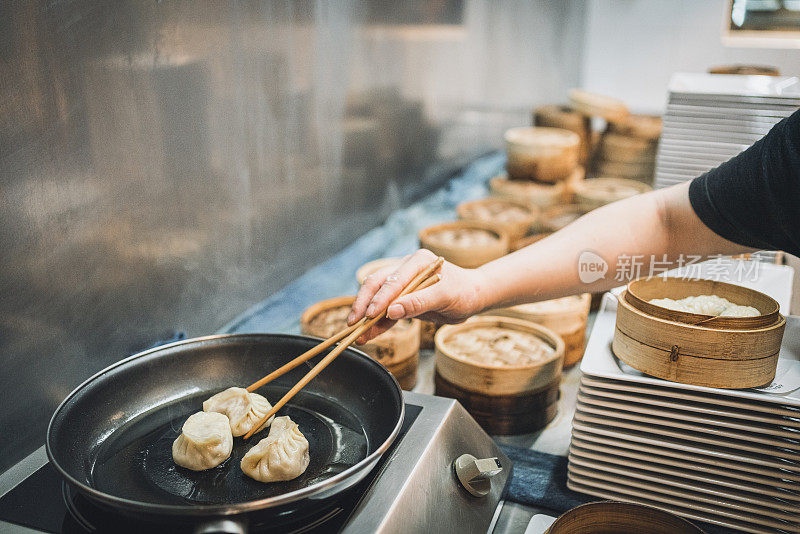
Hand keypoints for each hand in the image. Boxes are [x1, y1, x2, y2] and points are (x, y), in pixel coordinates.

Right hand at [348, 249, 486, 342]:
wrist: (473, 297)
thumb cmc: (464, 292)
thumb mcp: (445, 297)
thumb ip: (419, 302)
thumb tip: (392, 311)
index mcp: (417, 261)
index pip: (392, 279)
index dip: (379, 298)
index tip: (370, 315)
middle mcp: (406, 269)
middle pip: (377, 285)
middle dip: (364, 305)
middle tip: (353, 323)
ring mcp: (403, 283)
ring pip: (377, 298)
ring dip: (367, 316)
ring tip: (356, 333)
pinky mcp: (403, 299)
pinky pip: (386, 312)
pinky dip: (378, 324)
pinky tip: (368, 336)